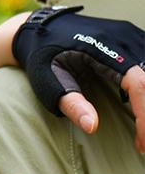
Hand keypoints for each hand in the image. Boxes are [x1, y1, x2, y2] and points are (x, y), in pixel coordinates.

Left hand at [12, 6, 144, 153]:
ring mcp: (129, 35)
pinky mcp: (131, 39)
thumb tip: (93, 127)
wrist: (39, 31)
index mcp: (103, 48)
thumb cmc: (41, 59)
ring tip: (142, 130)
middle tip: (143, 142)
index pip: (138, 84)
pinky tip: (140, 109)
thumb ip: (71, 104)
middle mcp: (123, 38)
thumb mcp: (48, 84)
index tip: (141, 143)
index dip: (144, 115)